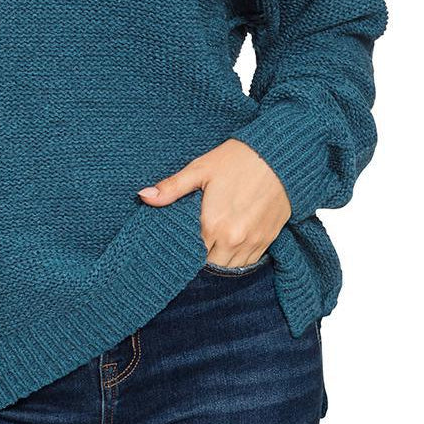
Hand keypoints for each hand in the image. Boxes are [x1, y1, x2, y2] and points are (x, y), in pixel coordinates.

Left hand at [137, 138, 291, 266]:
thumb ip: (171, 188)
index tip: (177, 243)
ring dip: (219, 259)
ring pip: (230, 267)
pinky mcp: (268, 240)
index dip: (182, 250)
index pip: (190, 254)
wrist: (280, 156)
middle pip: (209, 265)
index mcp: (212, 225)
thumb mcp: (200, 169)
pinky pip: (249, 261)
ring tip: (211, 243)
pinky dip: (238, 257)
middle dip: (200, 257)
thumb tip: (143, 196)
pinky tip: (230, 242)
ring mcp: (252, 242)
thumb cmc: (237, 160)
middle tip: (193, 242)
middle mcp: (232, 240)